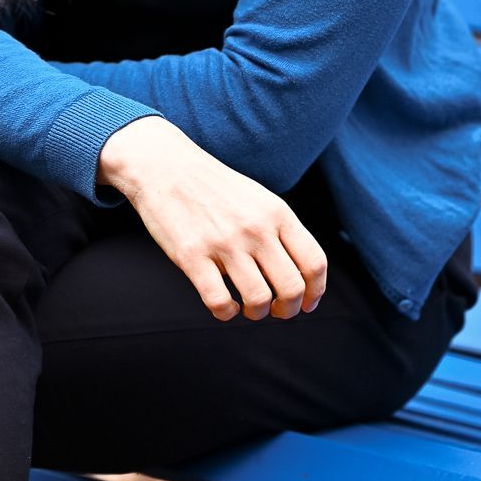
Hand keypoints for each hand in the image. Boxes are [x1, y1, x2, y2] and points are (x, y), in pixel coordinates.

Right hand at [97, 116, 327, 322]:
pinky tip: (223, 304)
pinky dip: (226, 313)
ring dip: (257, 314)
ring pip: (258, 300)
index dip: (315, 292)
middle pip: (292, 287)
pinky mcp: (191, 256)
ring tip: (248, 307)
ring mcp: (224, 243)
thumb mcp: (259, 199)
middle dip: (288, 309)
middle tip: (276, 310)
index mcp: (276, 213)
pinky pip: (219, 302)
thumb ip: (280, 231)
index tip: (306, 304)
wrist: (165, 167)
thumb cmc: (214, 187)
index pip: (314, 263)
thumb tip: (301, 274)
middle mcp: (255, 228)